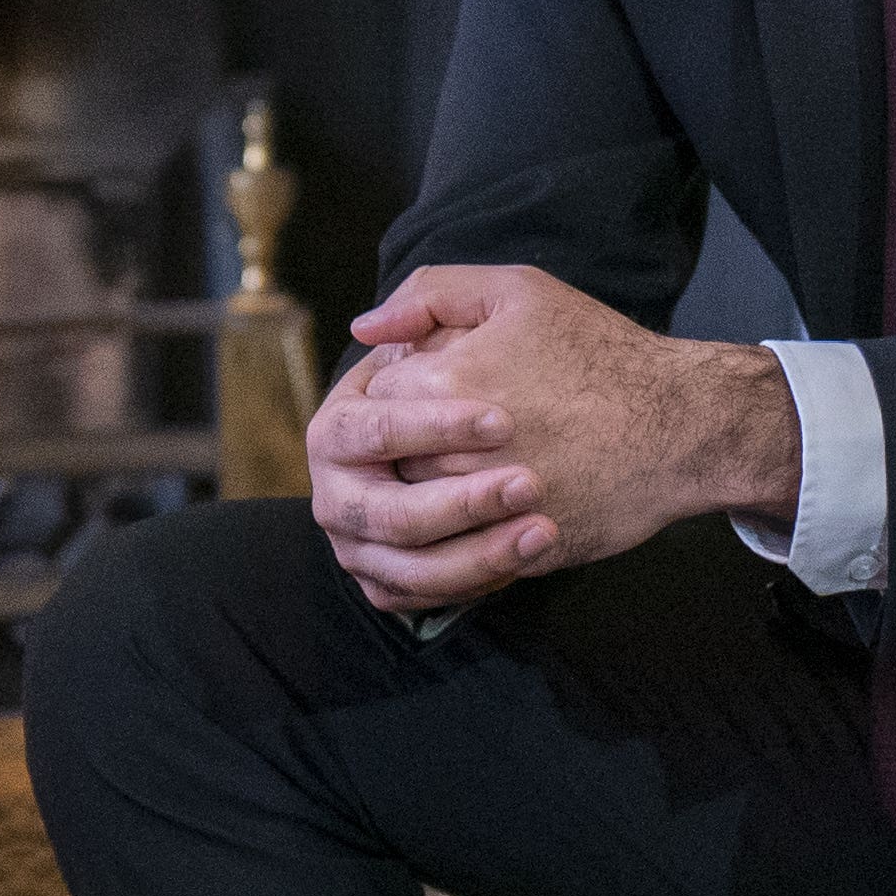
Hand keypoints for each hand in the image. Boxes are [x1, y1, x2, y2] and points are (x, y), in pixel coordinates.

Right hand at [306, 335, 554, 616]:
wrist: (555, 434)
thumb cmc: (518, 366)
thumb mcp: (489, 309)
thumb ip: (432, 298)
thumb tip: (367, 325)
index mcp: (341, 424)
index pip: (373, 430)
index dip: (434, 426)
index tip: (504, 422)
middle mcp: (339, 490)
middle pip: (386, 513)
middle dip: (458, 504)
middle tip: (529, 484)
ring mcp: (360, 544)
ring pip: (409, 567)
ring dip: (478, 553)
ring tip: (543, 529)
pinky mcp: (392, 582)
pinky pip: (423, 597)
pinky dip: (474, 584)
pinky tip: (529, 557)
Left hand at [317, 265, 800, 614]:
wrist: (679, 428)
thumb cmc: (600, 353)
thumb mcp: (517, 292)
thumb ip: (430, 295)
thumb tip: (365, 330)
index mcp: (440, 383)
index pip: (374, 403)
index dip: (404, 397)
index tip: (441, 392)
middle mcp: (449, 453)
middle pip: (388, 464)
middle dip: (413, 453)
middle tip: (459, 440)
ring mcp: (480, 512)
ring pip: (413, 518)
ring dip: (430, 502)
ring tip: (471, 475)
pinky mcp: (510, 555)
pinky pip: (448, 564)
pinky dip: (453, 548)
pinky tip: (479, 519)